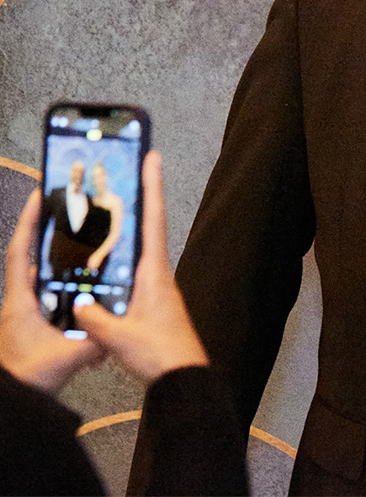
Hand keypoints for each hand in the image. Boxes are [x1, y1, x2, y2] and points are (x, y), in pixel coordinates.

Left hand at [0, 188, 104, 391]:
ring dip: (52, 256)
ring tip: (78, 239)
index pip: (20, 252)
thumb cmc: (30, 379)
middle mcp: (17, 302)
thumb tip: (118, 330)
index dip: (29, 222)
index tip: (40, 195)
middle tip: (66, 209)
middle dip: (43, 231)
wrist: (11, 406)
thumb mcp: (67, 358)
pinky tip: (80, 282)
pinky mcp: (28, 325)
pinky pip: (42, 293)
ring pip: (35, 275)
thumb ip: (95, 342)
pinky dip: (57, 281)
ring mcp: (20, 313)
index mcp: (20, 302)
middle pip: (27, 256)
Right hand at [75, 151, 208, 382]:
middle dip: (141, 197)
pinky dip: (124, 257)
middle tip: (130, 169)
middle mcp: (159, 273)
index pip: (152, 220)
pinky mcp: (154, 301)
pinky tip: (107, 260)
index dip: (152, 188)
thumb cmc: (159, 354)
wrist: (184, 377)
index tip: (152, 157)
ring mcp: (158, 286)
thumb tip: (77, 302)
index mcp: (154, 273)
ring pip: (142, 247)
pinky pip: (136, 269)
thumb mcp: (120, 337)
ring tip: (113, 206)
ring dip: (131, 226)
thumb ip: (96, 319)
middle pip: (149, 226)